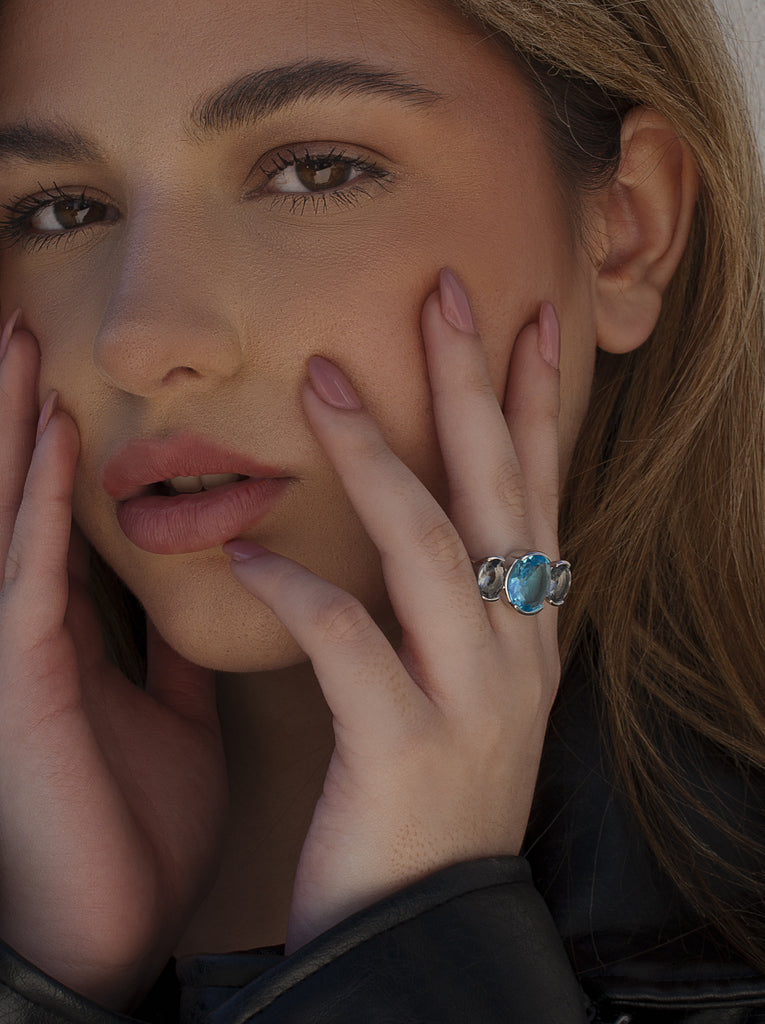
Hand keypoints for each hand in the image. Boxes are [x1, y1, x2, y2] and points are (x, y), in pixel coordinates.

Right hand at [0, 319, 226, 1008]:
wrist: (122, 927)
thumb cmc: (141, 825)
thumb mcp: (176, 717)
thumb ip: (184, 654)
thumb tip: (232, 593)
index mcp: (72, 636)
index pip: (57, 516)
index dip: (53, 442)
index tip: (68, 368)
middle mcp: (33, 629)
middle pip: (20, 496)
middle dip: (17, 408)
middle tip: (20, 315)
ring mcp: (19, 654)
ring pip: (8, 517)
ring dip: (10, 428)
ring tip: (13, 339)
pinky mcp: (24, 687)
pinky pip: (29, 580)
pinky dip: (35, 507)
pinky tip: (49, 444)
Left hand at [224, 269, 562, 951]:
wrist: (427, 929)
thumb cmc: (431, 796)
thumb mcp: (469, 690)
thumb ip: (462, 610)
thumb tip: (442, 530)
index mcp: (527, 630)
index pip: (537, 492)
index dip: (532, 403)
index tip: (524, 321)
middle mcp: (516, 649)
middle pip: (496, 491)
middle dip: (474, 385)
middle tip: (446, 293)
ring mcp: (470, 696)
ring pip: (427, 547)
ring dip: (375, 458)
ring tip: (322, 381)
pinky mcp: (405, 745)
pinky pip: (347, 643)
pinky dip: (296, 590)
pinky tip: (246, 555)